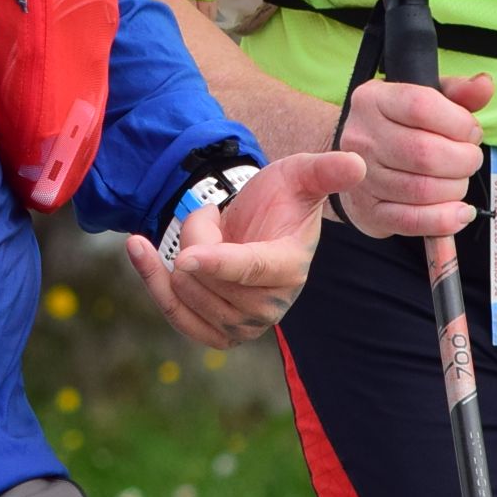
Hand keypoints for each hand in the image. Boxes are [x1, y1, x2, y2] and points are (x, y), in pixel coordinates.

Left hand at [127, 149, 362, 347]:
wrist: (258, 226)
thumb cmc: (280, 198)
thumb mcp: (300, 176)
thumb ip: (325, 171)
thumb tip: (359, 164)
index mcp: (290, 268)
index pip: (251, 271)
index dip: (220, 264)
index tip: (187, 256)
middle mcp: (269, 305)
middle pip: (208, 276)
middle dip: (197, 237)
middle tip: (216, 217)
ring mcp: (242, 323)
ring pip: (187, 290)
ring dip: (182, 253)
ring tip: (207, 234)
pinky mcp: (216, 332)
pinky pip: (175, 314)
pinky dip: (152, 280)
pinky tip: (137, 247)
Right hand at [334, 72, 490, 238]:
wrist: (350, 161)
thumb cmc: (396, 127)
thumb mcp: (424, 98)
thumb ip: (457, 91)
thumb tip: (484, 86)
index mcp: (373, 100)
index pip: (421, 106)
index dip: (458, 122)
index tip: (470, 132)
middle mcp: (362, 137)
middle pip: (425, 153)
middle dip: (463, 160)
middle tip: (468, 159)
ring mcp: (362, 177)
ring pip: (423, 190)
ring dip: (456, 189)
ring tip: (458, 180)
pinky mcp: (369, 211)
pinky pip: (412, 220)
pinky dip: (444, 219)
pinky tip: (458, 212)